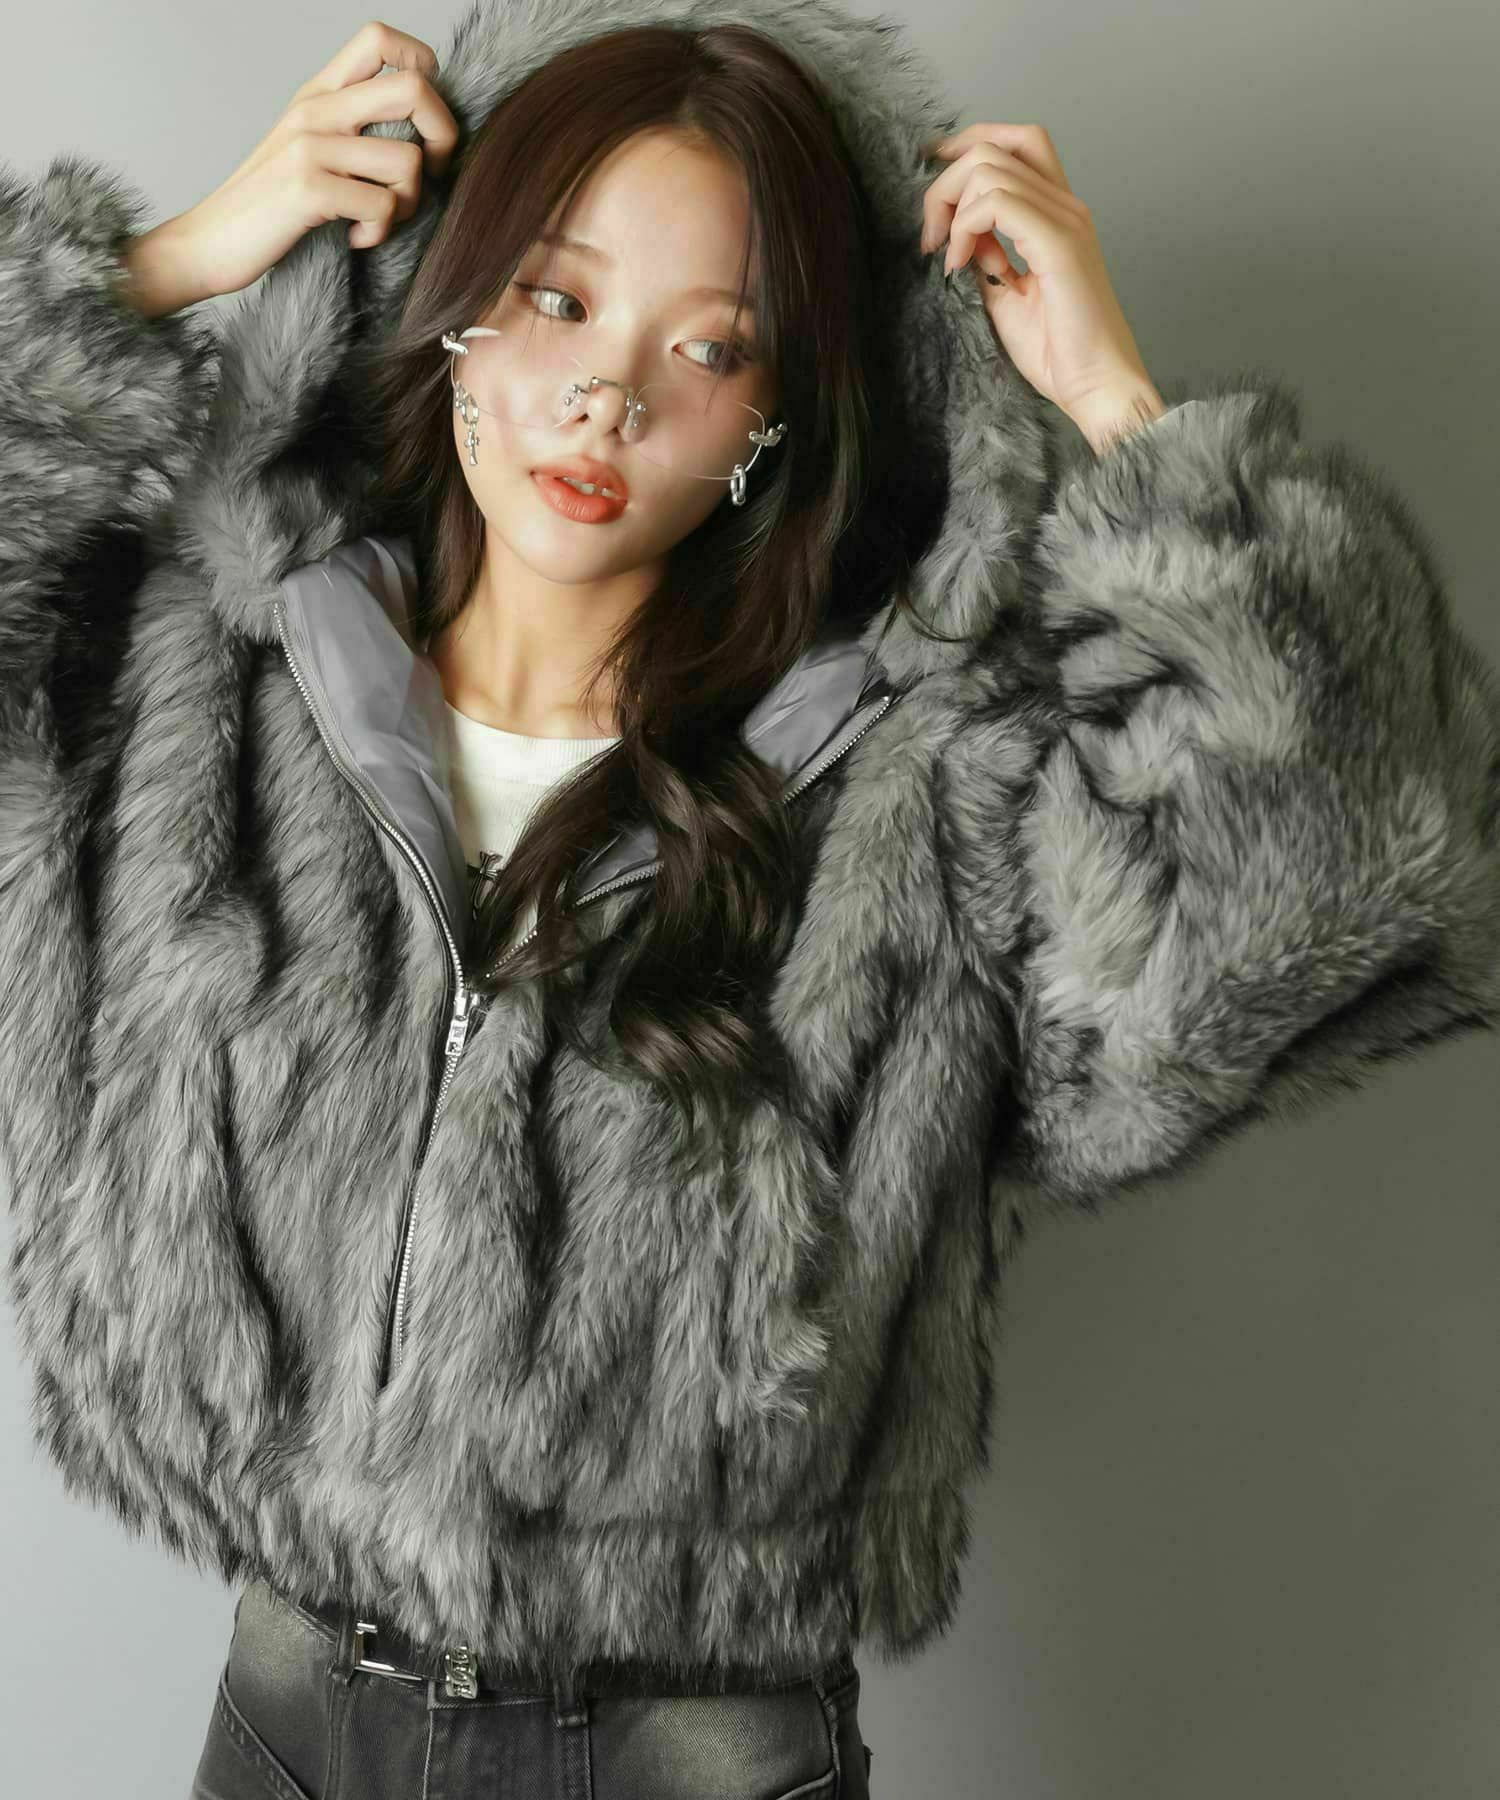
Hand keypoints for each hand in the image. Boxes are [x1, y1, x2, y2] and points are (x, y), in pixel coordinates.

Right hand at [127, 19, 458, 311]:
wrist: (210, 242)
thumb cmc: (271, 204)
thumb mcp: (309, 148)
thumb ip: (352, 127)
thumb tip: (422, 130)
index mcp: (319, 92)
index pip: (381, 38)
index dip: (424, 70)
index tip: (423, 121)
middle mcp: (316, 109)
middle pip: (415, 88)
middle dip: (444, 137)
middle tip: (430, 175)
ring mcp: (310, 146)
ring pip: (408, 160)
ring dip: (410, 202)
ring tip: (378, 219)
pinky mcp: (307, 189)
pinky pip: (382, 206)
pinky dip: (379, 232)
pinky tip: (356, 238)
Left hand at [918, 122, 1164, 446]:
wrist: (1096, 387)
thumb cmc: (1058, 352)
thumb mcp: (1004, 296)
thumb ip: (983, 256)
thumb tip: (954, 235)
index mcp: (1057, 215)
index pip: (1017, 143)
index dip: (967, 146)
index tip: (930, 179)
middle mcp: (1066, 207)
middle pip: (996, 145)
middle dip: (946, 181)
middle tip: (931, 237)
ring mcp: (1065, 221)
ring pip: (990, 167)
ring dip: (951, 208)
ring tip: (948, 259)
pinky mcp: (1058, 243)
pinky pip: (996, 203)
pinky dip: (964, 229)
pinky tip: (960, 266)